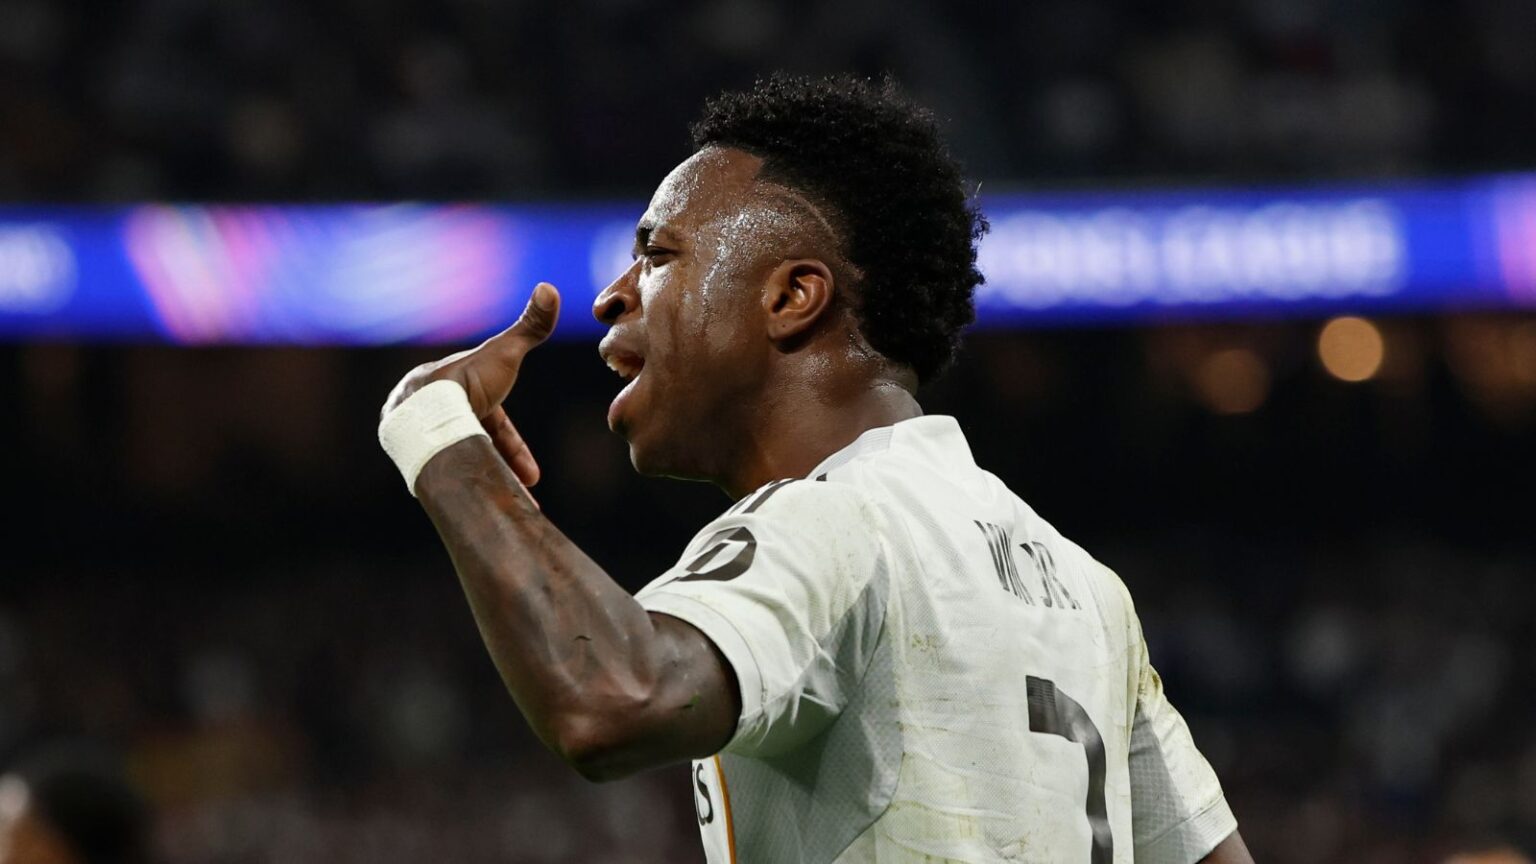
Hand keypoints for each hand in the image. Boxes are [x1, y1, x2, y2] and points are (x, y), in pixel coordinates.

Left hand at [382, 282, 560, 489]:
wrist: (427, 420)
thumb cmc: (466, 385)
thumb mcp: (505, 353)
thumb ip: (530, 326)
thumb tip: (550, 287)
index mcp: (444, 384)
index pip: (487, 418)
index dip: (512, 446)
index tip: (532, 475)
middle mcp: (425, 409)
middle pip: (472, 441)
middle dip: (498, 467)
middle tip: (519, 494)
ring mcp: (415, 435)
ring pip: (457, 459)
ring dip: (483, 480)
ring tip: (502, 505)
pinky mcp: (408, 457)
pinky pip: (442, 473)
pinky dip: (462, 487)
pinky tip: (476, 506)